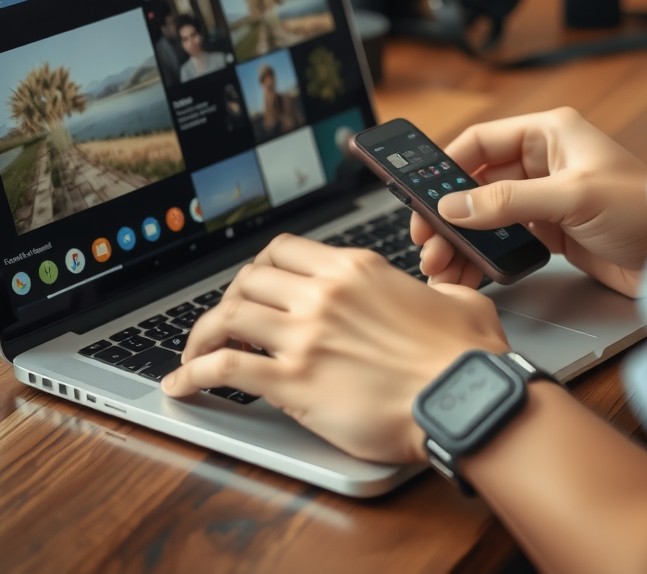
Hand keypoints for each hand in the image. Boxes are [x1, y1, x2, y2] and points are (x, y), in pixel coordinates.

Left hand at [161, 234, 509, 463]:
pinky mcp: (294, 381)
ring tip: (195, 353)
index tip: (255, 287)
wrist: (464, 396)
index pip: (283, 250)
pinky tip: (181, 387)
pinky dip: (194, 374)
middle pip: (248, 279)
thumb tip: (439, 294)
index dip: (260, 269)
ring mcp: (305, 335)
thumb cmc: (464, 356)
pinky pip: (225, 369)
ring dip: (203, 335)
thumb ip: (436, 288)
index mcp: (355, 269)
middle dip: (230, 300)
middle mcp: (323, 294)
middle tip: (227, 324)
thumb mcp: (456, 298)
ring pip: (228, 316)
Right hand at [410, 108, 646, 297]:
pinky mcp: (552, 232)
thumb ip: (509, 200)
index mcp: (550, 134)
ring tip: (440, 264)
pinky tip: (467, 271)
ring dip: (462, 239)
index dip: (447, 168)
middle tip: (426, 239)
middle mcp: (544, 162)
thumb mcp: (572, 197)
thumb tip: (456, 206)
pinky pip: (504, 239)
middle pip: (477, 182)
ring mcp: (545, 199)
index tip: (422, 196)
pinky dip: (483, 255)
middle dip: (449, 212)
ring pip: (486, 215)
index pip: (481, 142)